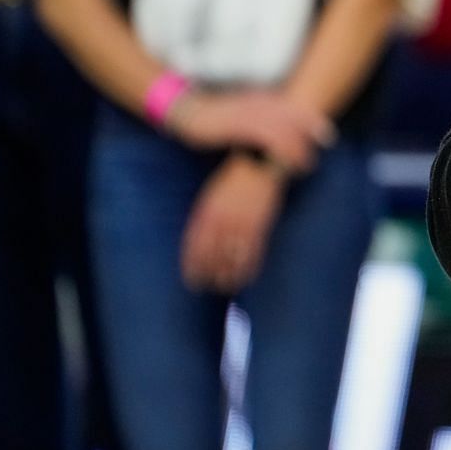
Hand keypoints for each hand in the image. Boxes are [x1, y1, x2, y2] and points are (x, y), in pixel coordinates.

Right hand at [166, 89, 333, 173]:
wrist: (189, 110)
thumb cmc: (216, 117)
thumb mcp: (243, 114)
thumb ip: (262, 120)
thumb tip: (280, 131)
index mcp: (262, 100)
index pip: (294, 108)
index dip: (313, 120)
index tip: (327, 134)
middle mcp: (260, 103)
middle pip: (294, 115)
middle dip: (312, 131)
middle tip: (323, 146)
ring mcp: (251, 112)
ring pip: (284, 128)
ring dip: (298, 147)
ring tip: (305, 164)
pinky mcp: (239, 124)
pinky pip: (266, 137)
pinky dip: (280, 150)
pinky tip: (284, 163)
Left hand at [180, 156, 286, 292]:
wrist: (259, 162)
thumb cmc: (234, 177)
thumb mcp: (213, 194)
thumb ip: (207, 214)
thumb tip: (201, 236)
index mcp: (209, 212)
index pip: (196, 245)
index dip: (193, 265)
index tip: (191, 279)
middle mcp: (223, 220)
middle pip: (212, 254)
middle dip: (207, 273)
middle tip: (204, 287)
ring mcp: (242, 222)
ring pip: (231, 255)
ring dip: (226, 274)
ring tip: (223, 286)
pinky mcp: (259, 224)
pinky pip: (252, 251)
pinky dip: (248, 267)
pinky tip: (246, 277)